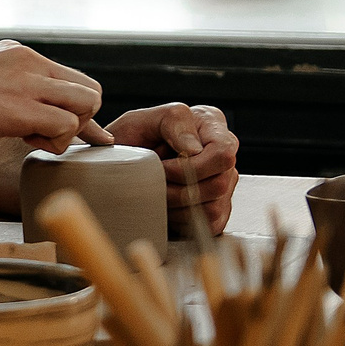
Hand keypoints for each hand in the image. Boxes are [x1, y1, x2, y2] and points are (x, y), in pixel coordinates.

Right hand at [0, 40, 103, 153]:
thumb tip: (16, 108)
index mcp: (16, 54)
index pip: (70, 78)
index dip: (69, 108)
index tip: (52, 129)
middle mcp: (27, 62)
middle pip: (90, 90)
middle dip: (76, 119)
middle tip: (41, 134)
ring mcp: (25, 82)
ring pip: (86, 105)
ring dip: (68, 131)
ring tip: (32, 139)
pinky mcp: (17, 109)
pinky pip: (66, 126)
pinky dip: (54, 143)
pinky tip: (24, 143)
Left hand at [106, 102, 239, 234]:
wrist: (120, 165)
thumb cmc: (132, 140)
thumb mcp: (142, 120)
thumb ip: (174, 122)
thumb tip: (195, 149)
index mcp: (212, 125)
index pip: (223, 153)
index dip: (192, 166)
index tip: (164, 165)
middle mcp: (223, 155)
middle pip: (219, 184)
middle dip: (178, 188)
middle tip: (155, 180)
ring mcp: (224, 183)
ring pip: (212, 208)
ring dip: (176, 205)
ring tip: (158, 190)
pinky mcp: (218, 209)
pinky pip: (208, 225)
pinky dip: (181, 220)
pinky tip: (167, 205)